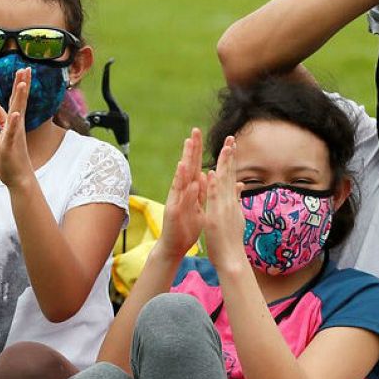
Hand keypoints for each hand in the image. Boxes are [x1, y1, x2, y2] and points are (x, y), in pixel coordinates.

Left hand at [0, 67, 35, 189]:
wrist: (18, 176)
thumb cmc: (11, 154)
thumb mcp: (4, 129)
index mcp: (13, 120)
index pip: (17, 98)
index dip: (19, 83)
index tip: (23, 68)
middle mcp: (17, 124)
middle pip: (20, 101)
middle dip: (23, 84)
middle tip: (27, 67)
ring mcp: (15, 134)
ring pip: (18, 112)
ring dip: (20, 98)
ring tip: (22, 83)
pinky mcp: (10, 144)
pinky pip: (12, 132)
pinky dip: (13, 122)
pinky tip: (15, 113)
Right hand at [157, 128, 206, 256]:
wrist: (174, 247)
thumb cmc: (186, 227)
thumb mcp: (198, 206)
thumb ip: (201, 192)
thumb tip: (205, 176)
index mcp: (189, 190)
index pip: (194, 166)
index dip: (197, 150)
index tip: (200, 134)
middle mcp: (180, 192)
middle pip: (187, 167)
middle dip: (191, 149)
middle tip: (194, 131)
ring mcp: (175, 201)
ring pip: (181, 179)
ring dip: (185, 163)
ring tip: (189, 148)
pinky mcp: (173, 212)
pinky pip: (181, 199)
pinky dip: (187, 189)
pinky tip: (190, 179)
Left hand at [200, 136, 245, 270]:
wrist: (232, 258)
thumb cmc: (231, 240)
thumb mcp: (235, 216)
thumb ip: (236, 200)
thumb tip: (240, 187)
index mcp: (231, 202)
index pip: (232, 177)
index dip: (231, 161)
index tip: (232, 145)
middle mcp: (230, 202)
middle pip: (230, 175)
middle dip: (230, 156)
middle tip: (231, 138)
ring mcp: (224, 208)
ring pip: (224, 183)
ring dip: (224, 165)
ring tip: (225, 148)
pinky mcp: (216, 216)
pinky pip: (214, 199)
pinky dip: (213, 185)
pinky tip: (211, 173)